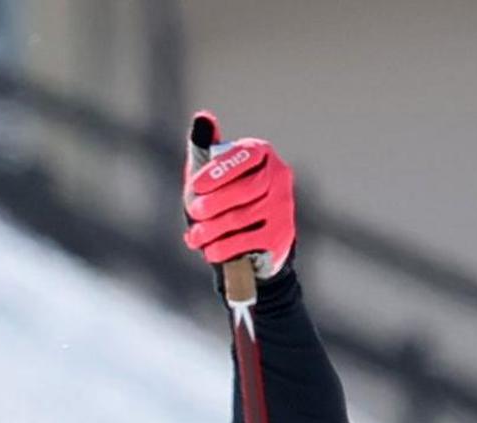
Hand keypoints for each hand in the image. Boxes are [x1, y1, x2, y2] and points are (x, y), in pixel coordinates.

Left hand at [182, 121, 296, 281]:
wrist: (252, 243)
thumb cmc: (225, 200)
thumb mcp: (211, 174)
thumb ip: (205, 148)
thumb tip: (202, 117)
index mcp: (261, 154)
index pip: (244, 156)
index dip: (219, 172)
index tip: (196, 186)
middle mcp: (279, 176)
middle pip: (246, 189)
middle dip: (213, 203)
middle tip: (194, 211)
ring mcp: (283, 206)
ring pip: (242, 217)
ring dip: (211, 229)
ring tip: (195, 236)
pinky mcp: (280, 235)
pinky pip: (246, 240)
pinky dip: (222, 248)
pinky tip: (209, 250)